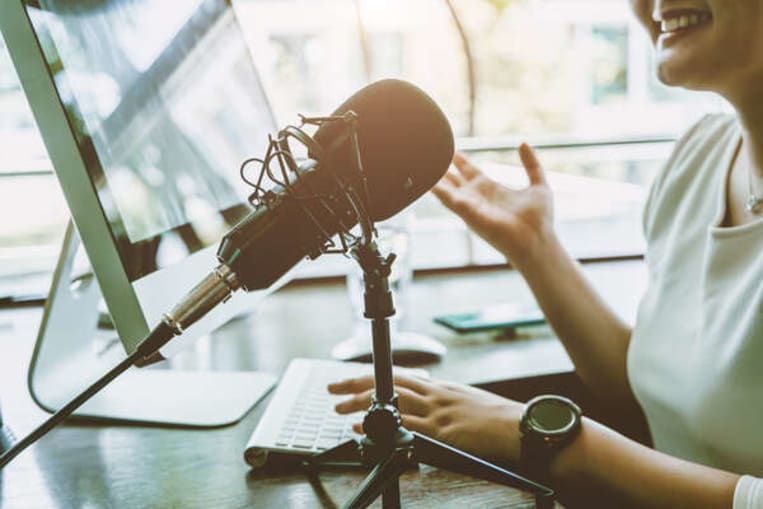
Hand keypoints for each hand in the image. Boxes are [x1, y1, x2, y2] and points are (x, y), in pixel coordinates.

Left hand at [329, 374, 522, 463]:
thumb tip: (430, 406)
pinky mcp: (443, 431)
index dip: (374, 376)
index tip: (354, 379)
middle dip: (357, 385)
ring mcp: (438, 412)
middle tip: (334, 388)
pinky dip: (381, 424)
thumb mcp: (469, 403)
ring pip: (391, 400)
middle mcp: (437, 394)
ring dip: (361, 404)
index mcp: (443, 388)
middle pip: (388, 383)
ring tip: (340, 407)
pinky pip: (404, 425)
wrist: (522, 428)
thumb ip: (446, 402)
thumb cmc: (501, 419)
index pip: (400, 376)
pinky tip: (364, 426)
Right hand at [432, 144, 553, 265]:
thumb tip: (522, 143)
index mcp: (492, 190)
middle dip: (442, 169)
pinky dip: (436, 189)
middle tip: (430, 155)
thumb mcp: (538, 184)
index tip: (452, 151)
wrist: (537, 240)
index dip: (461, 162)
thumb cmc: (540, 220)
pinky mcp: (468, 213)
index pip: (471, 173)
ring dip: (435, 178)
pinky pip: (448, 198)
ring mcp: (471, 206)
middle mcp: (478, 198)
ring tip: (421, 165)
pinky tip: (426, 180)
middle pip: (455, 180)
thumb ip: (531, 164)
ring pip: (446, 189)